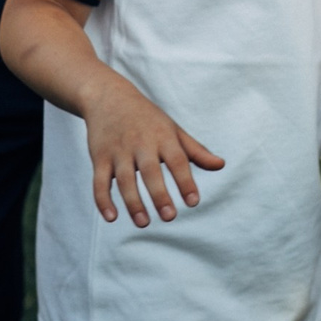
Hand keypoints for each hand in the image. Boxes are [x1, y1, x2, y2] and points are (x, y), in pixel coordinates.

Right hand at [82, 85, 224, 226]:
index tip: (193, 202)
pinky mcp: (99, 157)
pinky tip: (111, 218)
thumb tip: (221, 165)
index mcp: (163, 137)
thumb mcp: (173, 130)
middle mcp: (141, 143)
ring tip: (143, 223)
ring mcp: (118, 150)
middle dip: (160, 195)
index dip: (186, 181)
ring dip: (133, 202)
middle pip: (150, 171)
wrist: (109, 97)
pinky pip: (99, 182)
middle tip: (170, 217)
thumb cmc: (148, 119)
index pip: (178, 160)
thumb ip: (196, 151)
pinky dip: (103, 200)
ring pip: (124, 179)